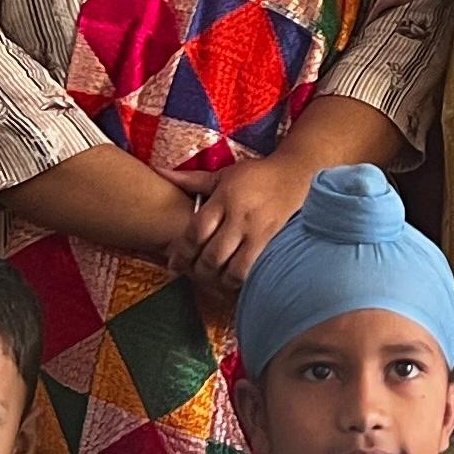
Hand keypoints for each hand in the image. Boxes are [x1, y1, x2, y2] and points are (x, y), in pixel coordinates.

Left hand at [173, 156, 321, 296]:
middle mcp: (240, 217)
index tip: (173, 262)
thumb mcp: (223, 174)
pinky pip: (252, 269)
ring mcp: (258, 232)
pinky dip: (238, 280)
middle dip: (196, 270)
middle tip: (189, 274)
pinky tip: (230, 281)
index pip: (196, 231)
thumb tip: (158, 173)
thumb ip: (191, 180)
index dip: (181, 251)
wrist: (295, 174)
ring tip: (209, 280)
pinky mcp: (272, 243)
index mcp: (224, 198)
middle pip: (212, 255)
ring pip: (233, 268)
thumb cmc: (255, 175)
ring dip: (217, 280)